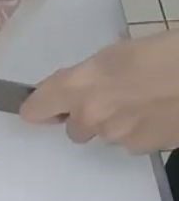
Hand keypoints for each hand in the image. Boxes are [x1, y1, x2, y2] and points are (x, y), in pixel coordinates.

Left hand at [20, 30, 178, 153]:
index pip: (35, 109)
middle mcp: (90, 115)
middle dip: (87, 115)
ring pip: (102, 135)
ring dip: (114, 123)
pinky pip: (129, 143)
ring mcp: (116, 136)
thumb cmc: (170, 51)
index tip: (44, 106)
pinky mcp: (140, 149)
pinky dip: (139, 131)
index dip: (39, 107)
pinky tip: (159, 113)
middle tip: (113, 96)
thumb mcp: (121, 52)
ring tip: (144, 101)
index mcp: (80, 85)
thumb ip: (89, 75)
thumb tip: (74, 86)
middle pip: (71, 128)